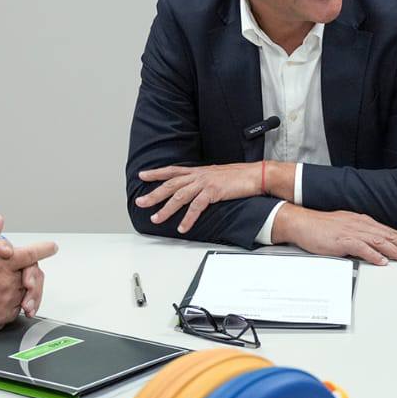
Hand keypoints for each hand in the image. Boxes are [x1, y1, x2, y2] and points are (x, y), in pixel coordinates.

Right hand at [0, 223, 57, 317]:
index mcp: (0, 266)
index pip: (29, 255)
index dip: (43, 249)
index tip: (52, 247)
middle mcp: (7, 285)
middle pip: (32, 275)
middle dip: (31, 271)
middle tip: (25, 270)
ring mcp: (8, 303)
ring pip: (27, 292)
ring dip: (23, 287)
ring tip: (7, 284)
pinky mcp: (5, 318)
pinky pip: (19, 307)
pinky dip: (15, 301)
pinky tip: (1, 298)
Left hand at [136, 162, 262, 232]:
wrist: (256, 175)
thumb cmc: (240, 176)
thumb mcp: (217, 176)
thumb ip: (204, 181)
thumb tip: (197, 189)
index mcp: (199, 171)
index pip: (172, 170)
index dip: (156, 172)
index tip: (143, 175)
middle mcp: (199, 175)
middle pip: (170, 184)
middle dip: (154, 194)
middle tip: (140, 202)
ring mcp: (205, 183)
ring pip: (179, 196)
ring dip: (166, 209)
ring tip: (156, 219)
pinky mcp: (213, 192)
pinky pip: (196, 207)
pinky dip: (188, 218)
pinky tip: (182, 227)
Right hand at [273, 206, 396, 264]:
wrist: (301, 222)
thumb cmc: (321, 227)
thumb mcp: (346, 228)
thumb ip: (361, 236)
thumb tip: (375, 246)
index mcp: (362, 222)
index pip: (389, 232)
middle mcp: (360, 225)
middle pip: (389, 236)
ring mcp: (352, 231)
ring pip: (379, 241)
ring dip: (396, 250)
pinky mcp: (342, 240)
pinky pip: (361, 248)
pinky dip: (373, 255)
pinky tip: (383, 261)